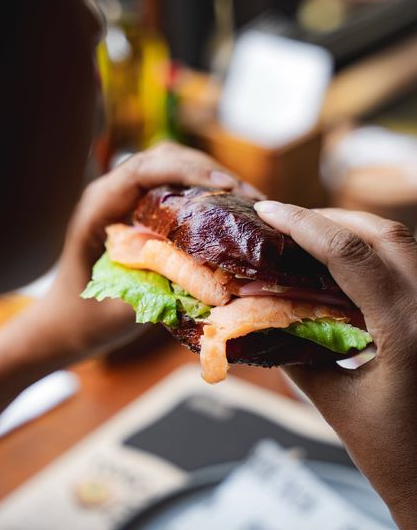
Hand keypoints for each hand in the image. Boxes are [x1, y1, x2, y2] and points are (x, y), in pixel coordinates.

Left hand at [45, 141, 262, 355]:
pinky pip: (178, 191)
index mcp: (99, 208)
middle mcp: (114, 195)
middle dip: (211, 172)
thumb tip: (215, 278)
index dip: (188, 171)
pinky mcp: (142, 212)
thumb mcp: (119, 309)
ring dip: (214, 181)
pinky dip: (207, 197)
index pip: (143, 170)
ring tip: (251, 203)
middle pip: (166, 159)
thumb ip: (160, 290)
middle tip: (251, 197)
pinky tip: (233, 215)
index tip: (226, 186)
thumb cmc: (83, 319)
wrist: (65, 324)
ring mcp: (129, 201)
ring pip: (176, 170)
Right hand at [255, 200, 416, 528]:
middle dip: (330, 219)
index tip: (268, 209)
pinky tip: (350, 262)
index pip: (350, 254)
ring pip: (404, 242)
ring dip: (355, 230)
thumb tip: (261, 314)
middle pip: (384, 233)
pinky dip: (378, 250)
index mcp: (405, 332)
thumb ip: (295, 349)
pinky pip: (413, 263)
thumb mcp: (332, 400)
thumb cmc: (391, 454)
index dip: (303, 223)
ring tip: (313, 234)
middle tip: (288, 222)